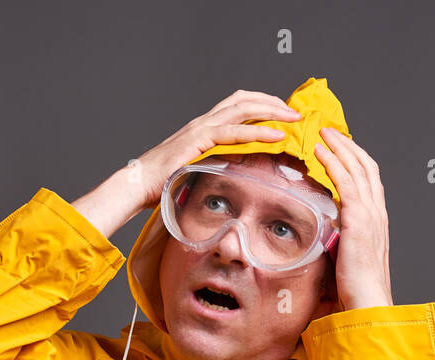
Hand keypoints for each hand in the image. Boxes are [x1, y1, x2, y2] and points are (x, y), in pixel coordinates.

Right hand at [72, 90, 300, 236]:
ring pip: (243, 109)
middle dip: (273, 103)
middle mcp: (203, 121)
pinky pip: (235, 131)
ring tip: (293, 119)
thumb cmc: (162, 183)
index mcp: (203, 126)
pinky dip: (259, 132)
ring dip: (272, 111)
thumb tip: (234, 176)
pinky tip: (277, 136)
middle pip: (245, 100)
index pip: (238, 104)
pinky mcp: (199, 141)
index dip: (262, 104)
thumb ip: (213, 166)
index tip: (283, 113)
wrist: (138, 185)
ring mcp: (201, 128)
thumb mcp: (195, 170)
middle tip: (296, 113)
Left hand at [313, 127, 393, 309]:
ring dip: (339, 146)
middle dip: (347, 145)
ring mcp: (370, 214)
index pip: (368, 180)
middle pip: (365, 166)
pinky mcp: (359, 219)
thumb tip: (323, 234)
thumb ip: (339, 239)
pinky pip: (346, 181)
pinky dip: (333, 162)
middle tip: (329, 130)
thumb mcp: (346, 257)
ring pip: (356, 168)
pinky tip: (320, 151)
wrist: (367, 301)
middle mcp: (377, 213)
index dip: (354, 159)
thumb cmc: (355, 288)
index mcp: (376, 221)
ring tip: (322, 133)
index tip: (339, 147)